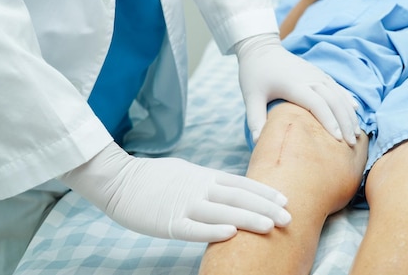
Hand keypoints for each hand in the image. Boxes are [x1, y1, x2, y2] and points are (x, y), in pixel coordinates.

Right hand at [58, 142, 290, 242]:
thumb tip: (230, 189)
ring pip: (222, 211)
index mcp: (204, 176)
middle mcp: (199, 188)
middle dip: (265, 207)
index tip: (285, 199)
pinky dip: (212, 230)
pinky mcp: (167, 221)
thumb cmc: (154, 177)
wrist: (118, 179)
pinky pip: (193, 228)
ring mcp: (184, 204)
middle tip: (288, 217)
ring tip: (271, 226)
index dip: (264, 192)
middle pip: (238, 197)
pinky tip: (231, 234)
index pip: (241, 183)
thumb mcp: (187, 172)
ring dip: (248, 218)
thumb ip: (208, 181)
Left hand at [235, 33, 359, 145]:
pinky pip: (337, 86)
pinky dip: (347, 98)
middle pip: (334, 101)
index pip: (317, 104)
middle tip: (351, 143)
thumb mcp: (250, 96)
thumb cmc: (254, 74)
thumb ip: (255, 119)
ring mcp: (316, 74)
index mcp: (294, 85)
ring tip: (356, 133)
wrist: (260, 48)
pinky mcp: (318, 72)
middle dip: (345, 122)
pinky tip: (355, 109)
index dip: (329, 121)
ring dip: (349, 113)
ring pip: (339, 94)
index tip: (337, 139)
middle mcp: (310, 78)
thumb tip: (258, 142)